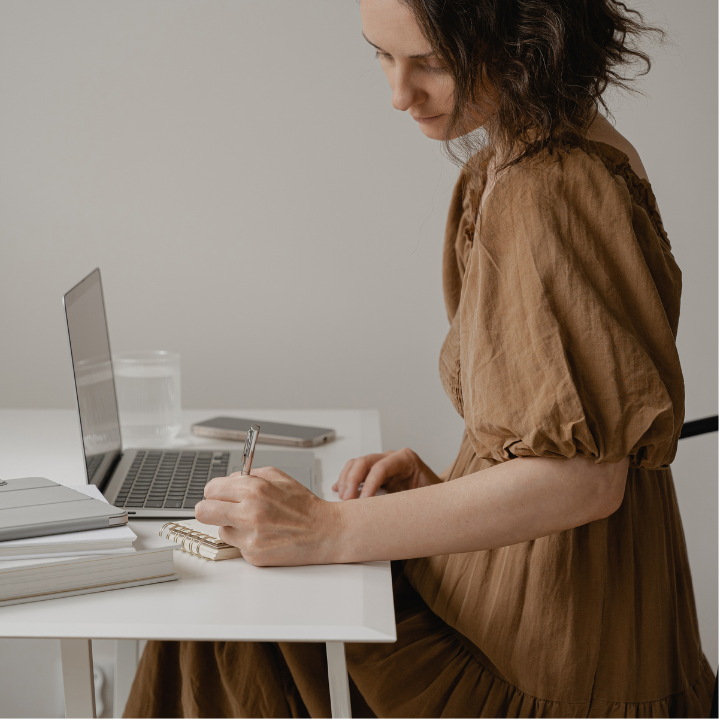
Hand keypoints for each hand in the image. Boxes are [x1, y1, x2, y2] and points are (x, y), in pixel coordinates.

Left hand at [195, 467, 341, 566]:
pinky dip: (245, 540)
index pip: (211, 489)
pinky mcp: (253, 555)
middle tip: (220, 509)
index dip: (214, 491)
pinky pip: (236, 545)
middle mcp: (249, 513)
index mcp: (254, 489)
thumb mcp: (279, 477)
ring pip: (220, 530)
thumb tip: (229, 479)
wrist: (324, 532)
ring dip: (231, 525)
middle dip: (209, 509)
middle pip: (203, 511)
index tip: (218, 494)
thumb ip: (250, 474)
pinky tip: (263, 534)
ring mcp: (250, 537)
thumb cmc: (303, 505)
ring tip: (253, 522)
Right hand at [332, 448, 440, 499]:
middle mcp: (392, 458)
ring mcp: (383, 462)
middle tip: (347, 500)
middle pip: (364, 462)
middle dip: (352, 480)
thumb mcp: (424, 499)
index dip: (369, 483)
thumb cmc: (434, 498)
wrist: (440, 497)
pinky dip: (346, 480)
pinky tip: (338, 490)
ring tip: (342, 498)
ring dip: (346, 480)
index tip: (362, 500)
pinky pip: (356, 471)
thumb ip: (407, 503)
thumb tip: (388, 516)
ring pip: (356, 464)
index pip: (381, 467)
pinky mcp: (375, 472)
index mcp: (406, 460)